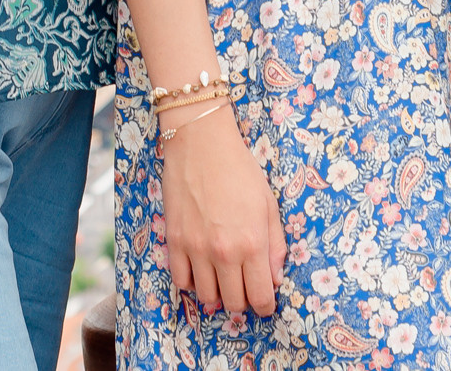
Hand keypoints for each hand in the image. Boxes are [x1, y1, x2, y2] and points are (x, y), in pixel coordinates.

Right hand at [158, 107, 285, 317]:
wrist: (202, 144)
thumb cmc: (240, 170)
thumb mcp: (268, 204)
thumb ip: (275, 245)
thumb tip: (274, 278)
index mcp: (252, 243)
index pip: (260, 296)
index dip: (265, 306)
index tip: (265, 303)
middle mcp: (224, 252)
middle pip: (233, 303)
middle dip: (243, 301)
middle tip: (244, 287)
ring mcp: (196, 249)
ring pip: (206, 297)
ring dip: (217, 294)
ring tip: (223, 279)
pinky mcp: (174, 242)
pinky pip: (181, 280)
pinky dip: (192, 282)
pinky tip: (201, 269)